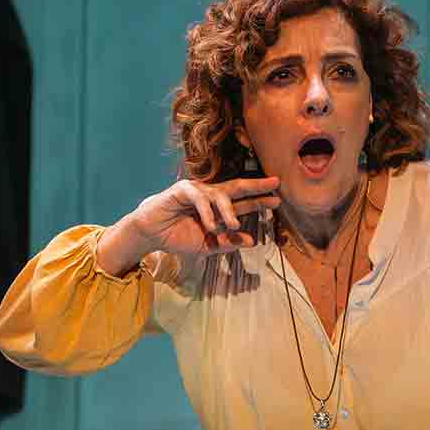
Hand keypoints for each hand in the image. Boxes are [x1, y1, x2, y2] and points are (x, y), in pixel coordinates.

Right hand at [98, 176, 280, 272]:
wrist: (151, 235)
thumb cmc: (177, 237)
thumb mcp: (208, 245)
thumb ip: (229, 242)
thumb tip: (253, 241)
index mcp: (218, 208)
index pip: (242, 203)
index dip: (259, 201)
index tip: (277, 201)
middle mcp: (210, 196)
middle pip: (237, 188)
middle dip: (256, 186)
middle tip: (274, 184)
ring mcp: (197, 191)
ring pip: (220, 195)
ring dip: (229, 211)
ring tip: (234, 225)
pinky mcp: (182, 190)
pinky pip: (200, 199)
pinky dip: (207, 212)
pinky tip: (210, 225)